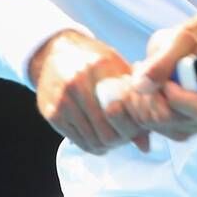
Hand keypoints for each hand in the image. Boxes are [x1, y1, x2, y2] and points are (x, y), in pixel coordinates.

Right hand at [31, 31, 150, 155]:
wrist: (56, 51)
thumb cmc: (93, 60)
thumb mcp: (117, 68)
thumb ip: (134, 99)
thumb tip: (145, 145)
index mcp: (100, 67)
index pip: (122, 111)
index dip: (133, 127)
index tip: (137, 127)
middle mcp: (78, 83)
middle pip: (107, 132)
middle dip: (120, 140)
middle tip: (125, 137)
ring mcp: (62, 99)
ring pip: (92, 140)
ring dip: (106, 145)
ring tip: (112, 139)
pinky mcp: (51, 112)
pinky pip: (77, 140)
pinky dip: (90, 145)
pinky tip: (97, 139)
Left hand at [120, 24, 196, 142]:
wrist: (184, 50)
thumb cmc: (188, 42)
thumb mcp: (177, 41)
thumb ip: (162, 62)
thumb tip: (142, 86)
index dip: (175, 95)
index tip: (166, 79)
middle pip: (169, 118)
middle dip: (151, 92)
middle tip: (145, 68)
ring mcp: (192, 125)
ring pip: (153, 122)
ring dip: (141, 96)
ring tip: (145, 74)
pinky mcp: (174, 129)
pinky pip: (146, 125)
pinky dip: (137, 105)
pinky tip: (143, 88)